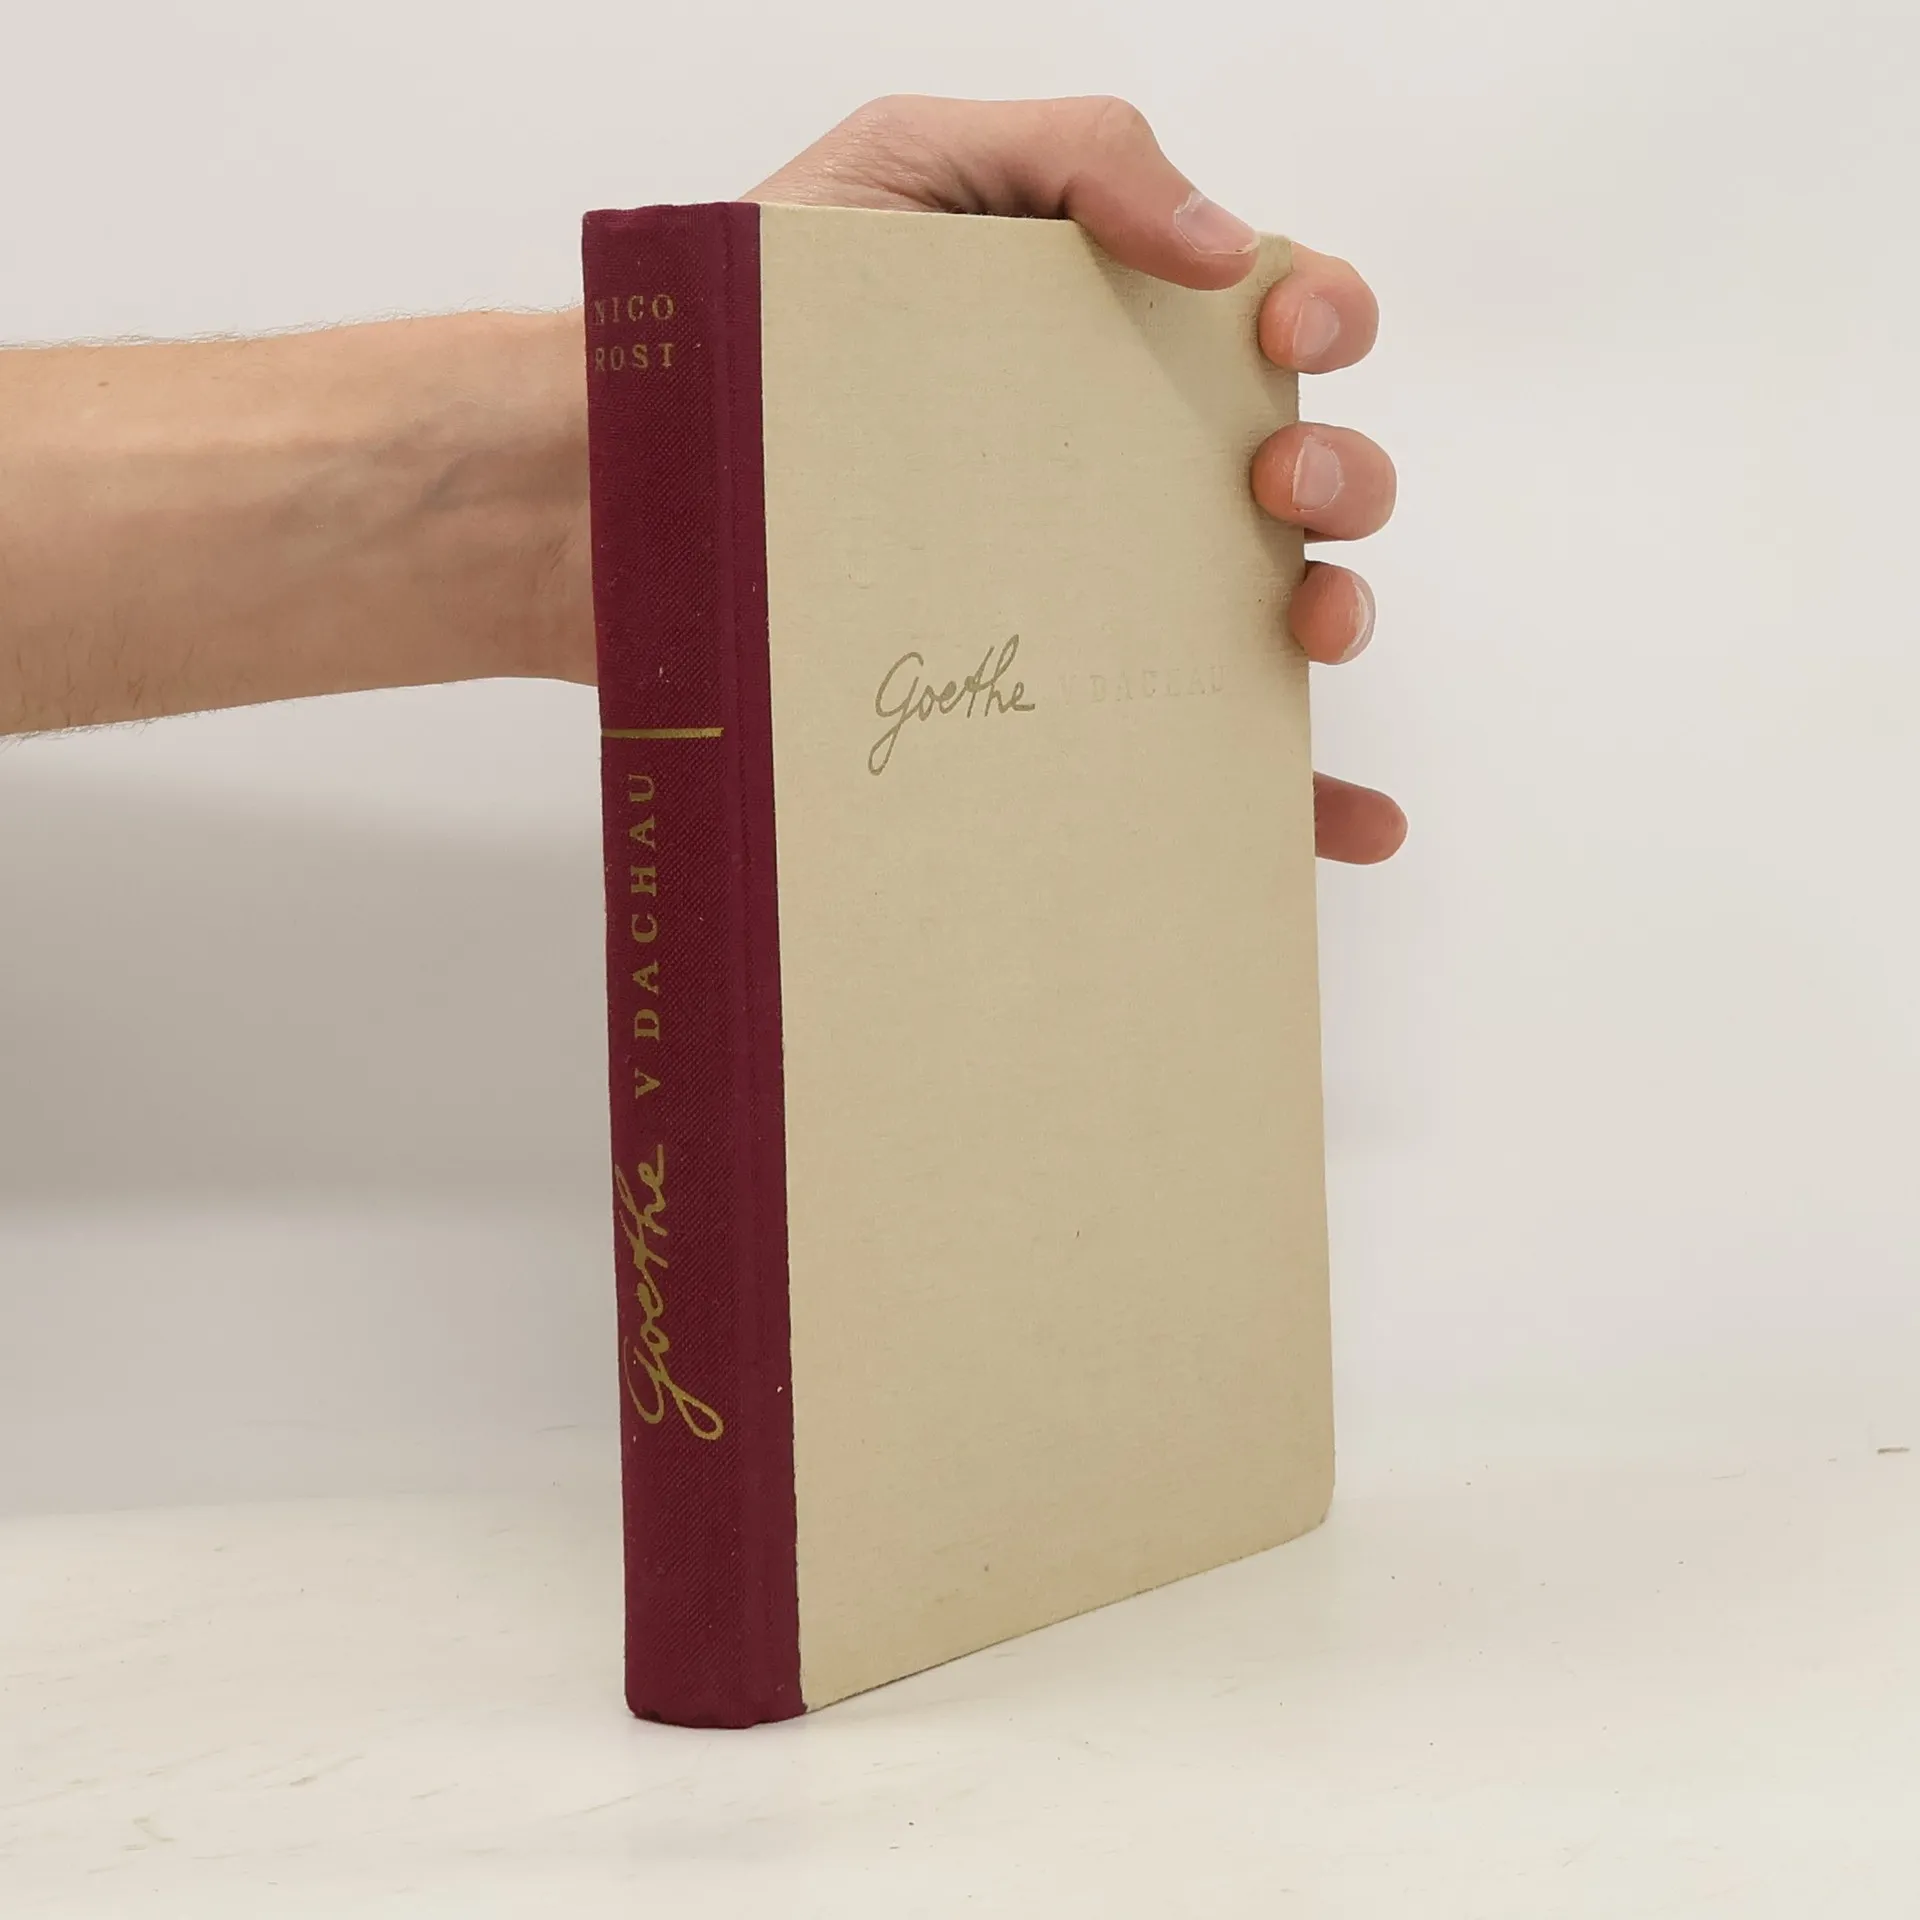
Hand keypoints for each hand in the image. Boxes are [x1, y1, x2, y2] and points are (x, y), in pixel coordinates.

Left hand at [749, 96, 1404, 865]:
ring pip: (1275, 615)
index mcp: (1108, 343)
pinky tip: (1347, 828)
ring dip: (1340, 614)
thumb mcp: (900, 172)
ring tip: (1309, 630)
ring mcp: (1090, 600)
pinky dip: (1291, 799)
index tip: (1282, 333)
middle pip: (1305, 476)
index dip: (1324, 315)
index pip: (1274, 320)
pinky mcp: (1044, 710)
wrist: (618, 490)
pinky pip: (1192, 761)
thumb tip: (1228, 246)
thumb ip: (1071, 154)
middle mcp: (1120, 476)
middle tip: (1268, 484)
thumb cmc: (745, 328)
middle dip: (1340, 475)